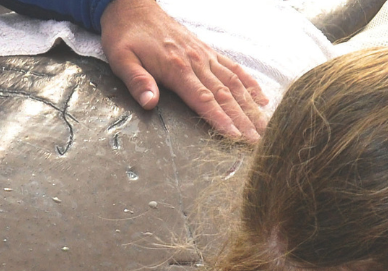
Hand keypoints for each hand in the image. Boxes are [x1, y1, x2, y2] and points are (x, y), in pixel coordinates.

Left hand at [99, 0, 267, 141]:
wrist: (133, 7)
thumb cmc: (125, 36)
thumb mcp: (121, 59)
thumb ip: (137, 81)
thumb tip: (150, 103)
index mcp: (176, 68)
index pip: (203, 99)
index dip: (220, 119)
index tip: (235, 136)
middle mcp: (196, 62)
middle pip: (225, 95)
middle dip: (243, 119)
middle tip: (259, 140)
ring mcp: (204, 56)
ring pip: (234, 83)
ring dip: (251, 106)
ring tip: (266, 126)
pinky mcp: (207, 51)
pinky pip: (233, 68)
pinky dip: (250, 84)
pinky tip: (262, 98)